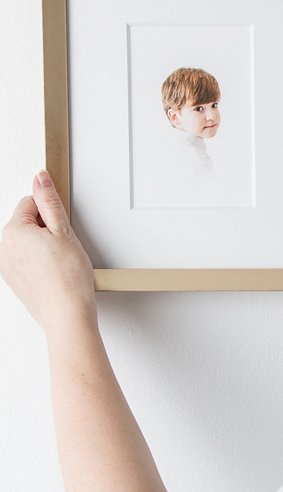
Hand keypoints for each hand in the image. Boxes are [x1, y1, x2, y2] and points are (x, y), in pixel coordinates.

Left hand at [0, 171, 95, 330]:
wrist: (67, 315)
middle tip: (61, 250)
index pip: (31, 203)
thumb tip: (40, 177)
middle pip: (27, 222)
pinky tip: (51, 274)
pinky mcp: (12, 279)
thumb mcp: (64, 231)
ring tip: (57, 264)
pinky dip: (37, 262)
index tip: (61, 233)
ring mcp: (5, 265)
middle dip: (45, 230)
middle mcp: (2, 247)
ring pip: (26, 241)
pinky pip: (24, 259)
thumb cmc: (67, 279)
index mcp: (11, 231)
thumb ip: (49, 200)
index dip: (52, 215)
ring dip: (41, 247)